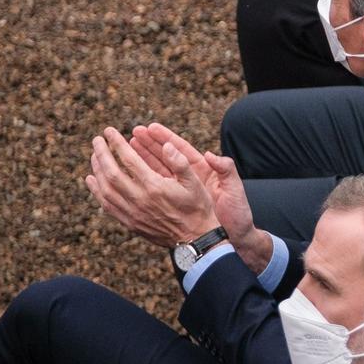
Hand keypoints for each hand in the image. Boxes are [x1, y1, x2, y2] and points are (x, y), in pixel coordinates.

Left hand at [86, 127, 216, 249]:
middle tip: (97, 140)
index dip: (117, 143)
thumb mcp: (195, 182)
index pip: (129, 159)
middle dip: (101, 153)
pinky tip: (92, 179)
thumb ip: (179, 162)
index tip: (109, 131)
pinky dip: (96, 191)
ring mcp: (132, 212)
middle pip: (111, 173)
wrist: (194, 239)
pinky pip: (107, 205)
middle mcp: (139, 199)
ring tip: (94, 156)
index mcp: (154, 186)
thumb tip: (166, 145)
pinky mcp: (129, 222)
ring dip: (96, 170)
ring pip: (105, 189)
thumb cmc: (197, 207)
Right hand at [129, 123, 270, 271]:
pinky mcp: (174, 203)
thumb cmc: (237, 212)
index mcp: (204, 170)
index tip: (151, 127)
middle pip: (166, 156)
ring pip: (157, 170)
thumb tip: (211, 155)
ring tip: (126, 146)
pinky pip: (155, 188)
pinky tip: (127, 174)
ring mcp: (181, 190)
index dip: (166, 138)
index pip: (181, 150)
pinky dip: (141, 180)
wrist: (233, 236)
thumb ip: (225, 169)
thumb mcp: (233, 189)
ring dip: (142, 159)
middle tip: (134, 132)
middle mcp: (190, 178)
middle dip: (149, 144)